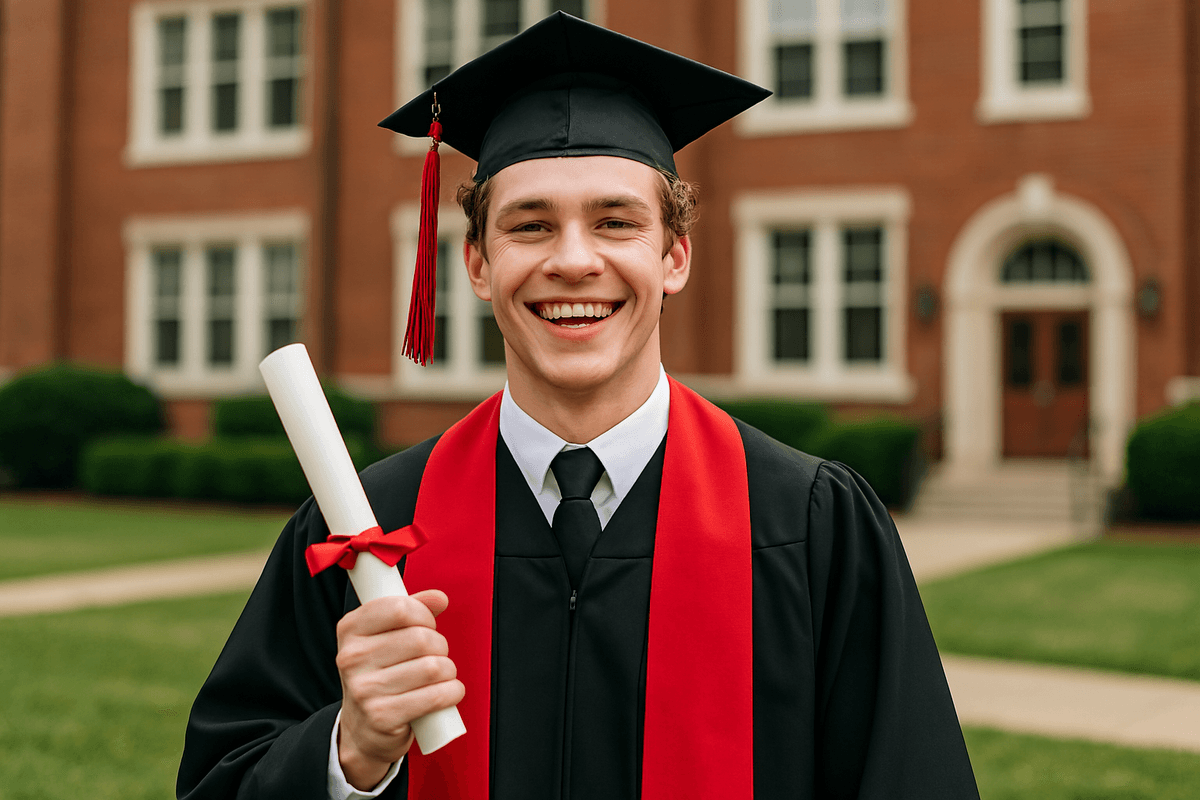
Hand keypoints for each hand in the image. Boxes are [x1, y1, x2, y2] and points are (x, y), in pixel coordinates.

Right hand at [335, 589, 464, 790]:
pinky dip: (451, 692)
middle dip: (439, 646)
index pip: (400, 608)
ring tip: (439, 676)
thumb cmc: (379, 676)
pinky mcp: (382, 716)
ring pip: (433, 667)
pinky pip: (435, 696)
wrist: (363, 730)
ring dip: (448, 671)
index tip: (427, 625)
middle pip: (421, 638)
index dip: (424, 615)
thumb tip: (438, 598)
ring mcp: (364, 689)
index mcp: (350, 629)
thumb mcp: (385, 637)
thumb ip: (412, 610)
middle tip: (434, 656)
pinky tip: (447, 693)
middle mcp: (352, 658)